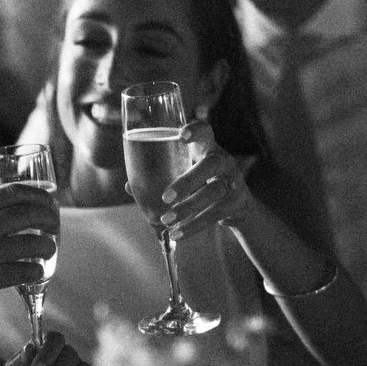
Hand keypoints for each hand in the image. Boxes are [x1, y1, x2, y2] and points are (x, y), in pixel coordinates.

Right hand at [0, 182, 56, 320]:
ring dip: (48, 249)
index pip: (15, 192)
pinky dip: (36, 273)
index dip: (38, 194)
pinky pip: (26, 272)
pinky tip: (35, 273)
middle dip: (50, 220)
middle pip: (31, 214)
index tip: (49, 200)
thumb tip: (4, 210)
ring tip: (48, 252)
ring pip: (35, 245)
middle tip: (54, 227)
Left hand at [156, 124, 254, 238]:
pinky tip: (177, 234)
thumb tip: (129, 186)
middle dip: (187, 181)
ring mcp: (233, 180)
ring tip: (166, 220)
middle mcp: (223, 160)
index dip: (196, 130)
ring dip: (188, 207)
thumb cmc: (202, 182)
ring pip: (213, 192)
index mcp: (207, 147)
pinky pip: (215, 214)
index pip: (205, 130)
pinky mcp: (237, 202)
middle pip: (210, 164)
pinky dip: (194, 226)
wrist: (236, 205)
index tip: (182, 136)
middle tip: (165, 198)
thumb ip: (160, 176)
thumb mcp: (184, 174)